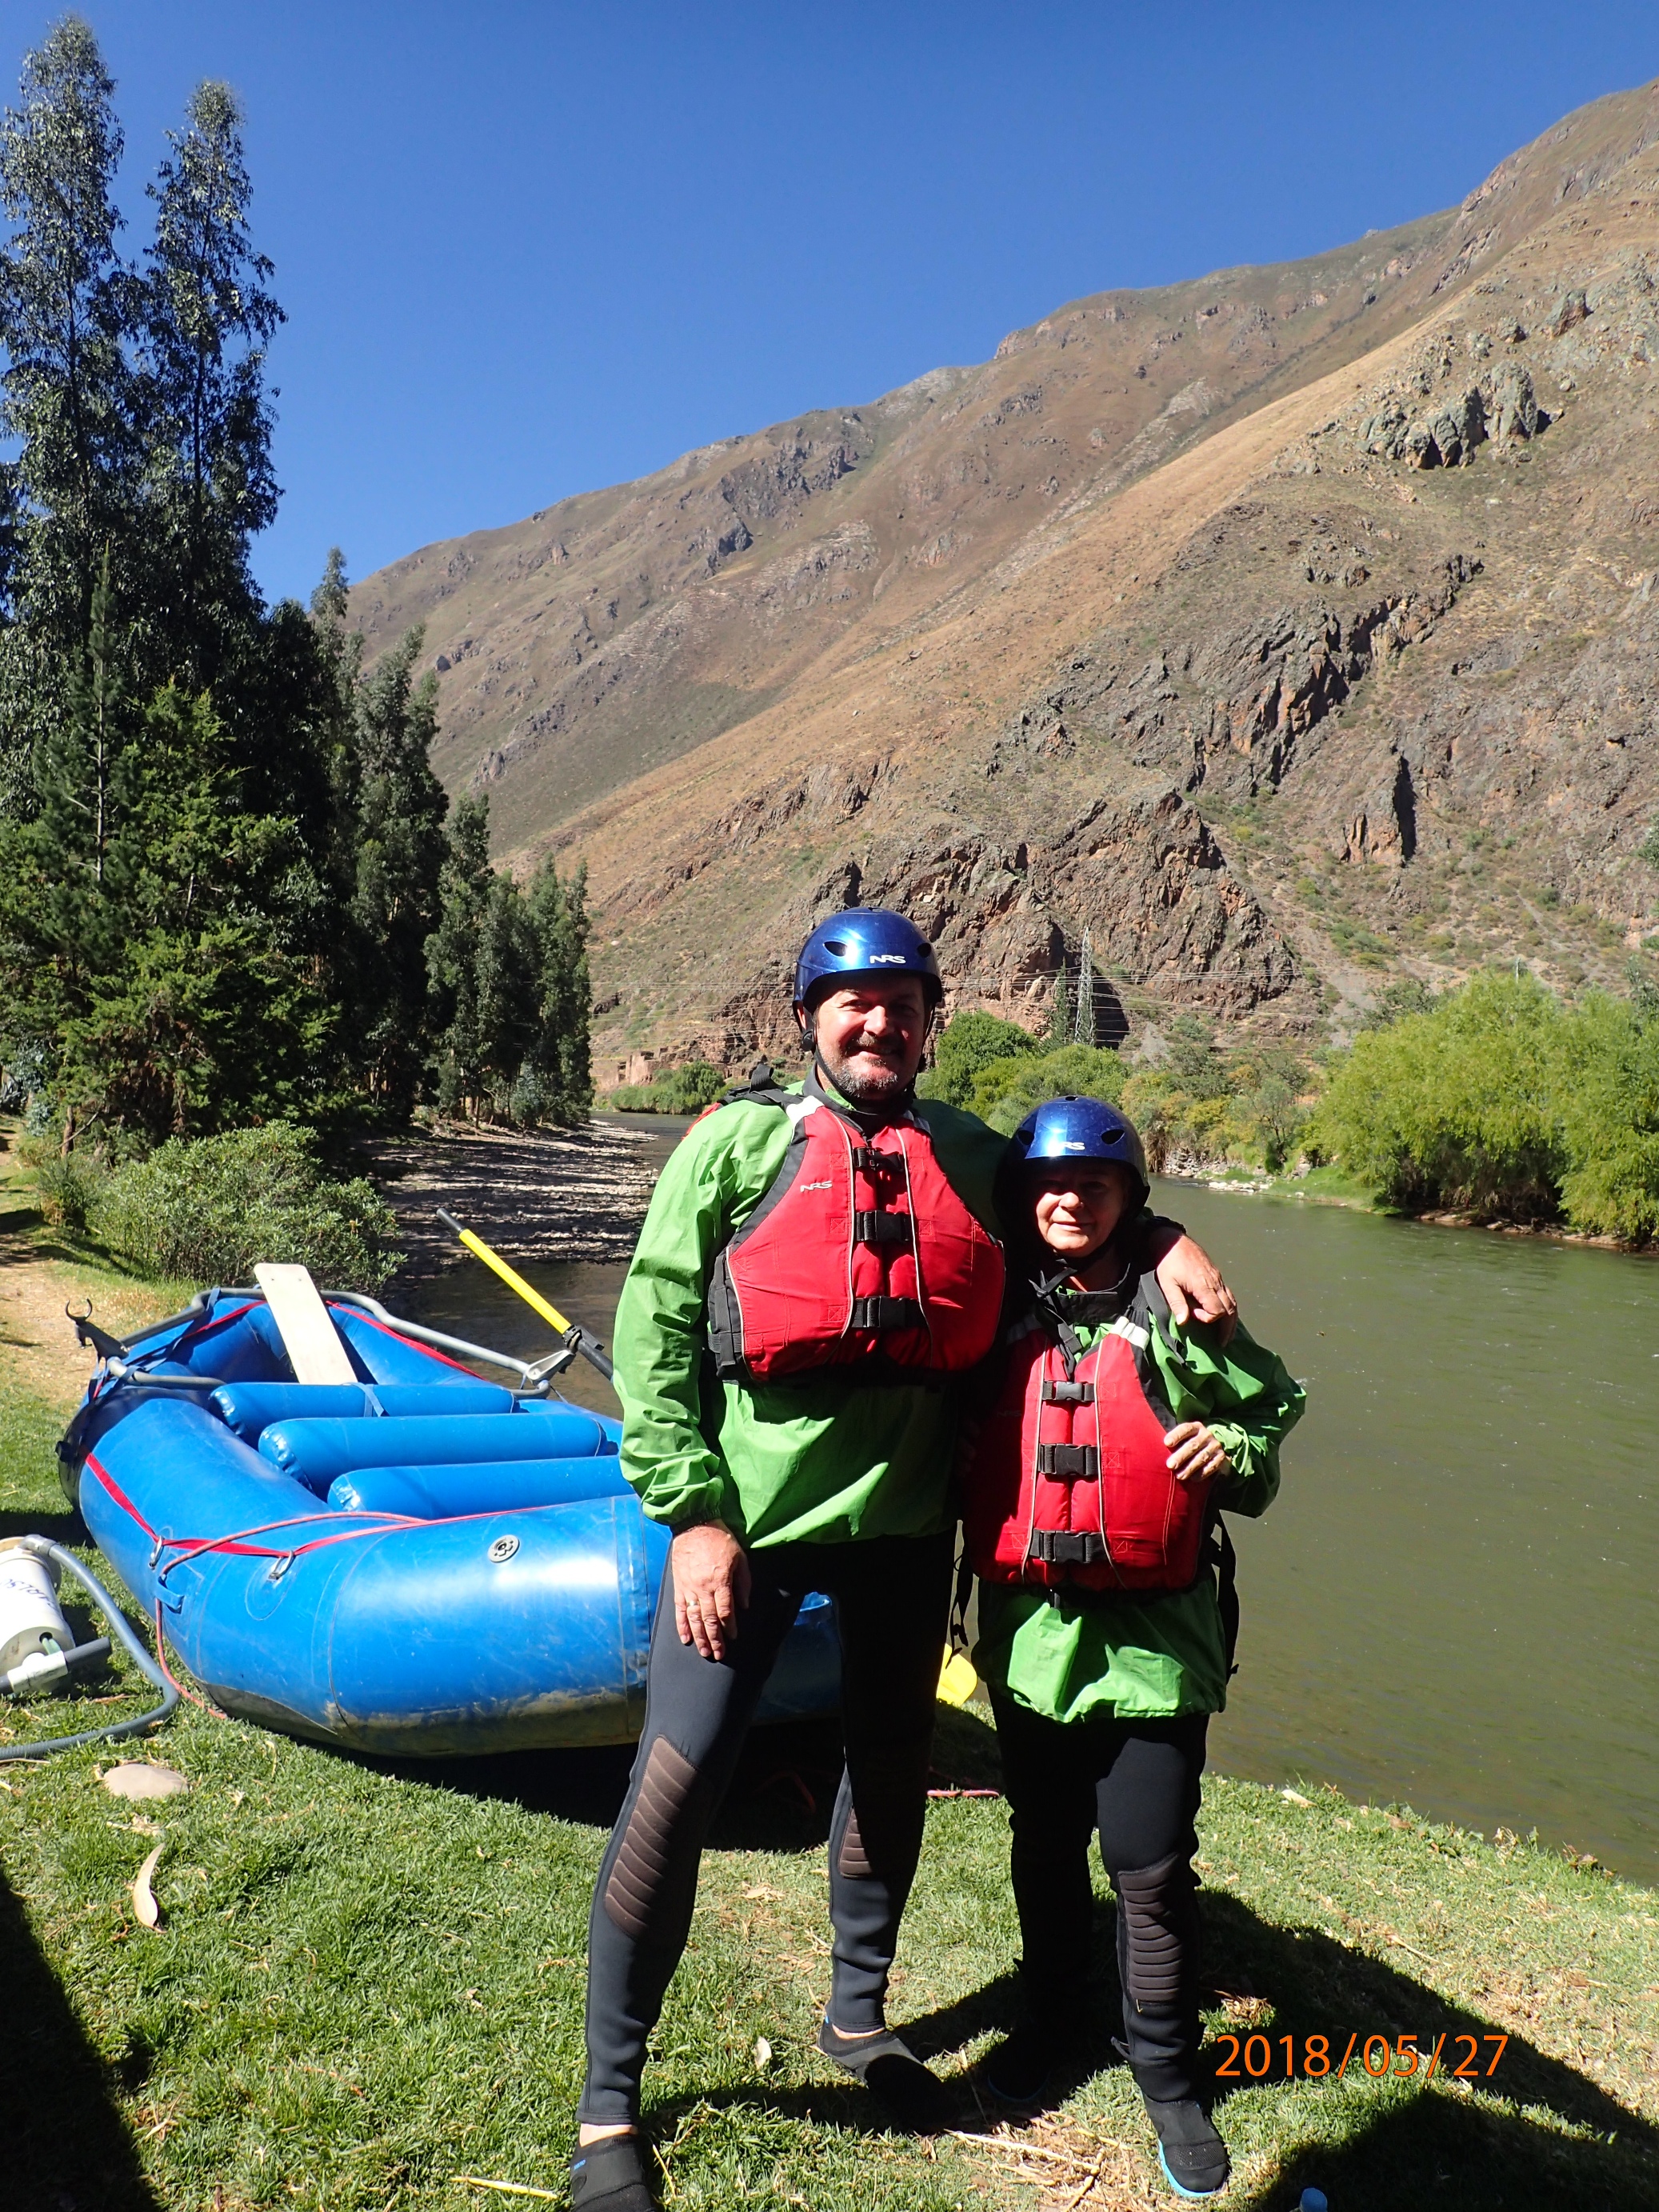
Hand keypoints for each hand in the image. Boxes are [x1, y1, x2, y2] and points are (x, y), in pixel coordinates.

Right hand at [671, 1521, 750, 1659]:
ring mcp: (689, 1588)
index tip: (732, 1637)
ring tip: (704, 1651)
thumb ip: (743, 1582)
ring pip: (694, 1618)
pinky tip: (685, 1638)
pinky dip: (682, 1625)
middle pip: (709, 1619)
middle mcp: (703, 1588)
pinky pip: (680, 1609)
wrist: (694, 1524)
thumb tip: (744, 1605)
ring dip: (699, 1637)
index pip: (725, 1611)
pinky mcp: (679, 1586)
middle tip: (719, 1654)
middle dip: (715, 1639)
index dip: (729, 1626)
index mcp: (720, 1581)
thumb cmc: (720, 1539)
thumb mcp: (739, 1557)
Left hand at [1154, 1232, 1238, 1344]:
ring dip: (1231, 1319)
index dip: (1208, 1318)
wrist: (1172, 1240)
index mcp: (1204, 1285)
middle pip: (1230, 1308)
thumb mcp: (1167, 1283)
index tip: (1193, 1316)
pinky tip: (1225, 1314)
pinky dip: (1230, 1307)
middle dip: (1228, 1327)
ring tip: (1227, 1334)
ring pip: (1233, 1301)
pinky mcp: (1216, 1274)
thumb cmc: (1167, 1262)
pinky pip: (1228, 1293)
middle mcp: (1215, 1282)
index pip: (1218, 1310)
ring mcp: (1218, 1277)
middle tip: (1222, 1342)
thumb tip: (1183, 1322)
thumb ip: (1177, 1303)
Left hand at [1164, 1420, 1231, 1484]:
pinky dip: (1202, 1473)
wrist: (1214, 1451)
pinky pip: (1212, 1466)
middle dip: (1181, 1456)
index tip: (1166, 1443)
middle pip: (1193, 1445)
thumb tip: (1154, 1450)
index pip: (1186, 1429)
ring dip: (1190, 1467)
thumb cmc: (1191, 1445)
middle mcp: (1206, 1435)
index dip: (1176, 1435)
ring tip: (1179, 1476)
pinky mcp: (1222, 1458)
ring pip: (1202, 1457)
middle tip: (1170, 1465)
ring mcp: (1215, 1446)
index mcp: (1195, 1427)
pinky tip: (1194, 1479)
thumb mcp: (1184, 1439)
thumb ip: (1174, 1443)